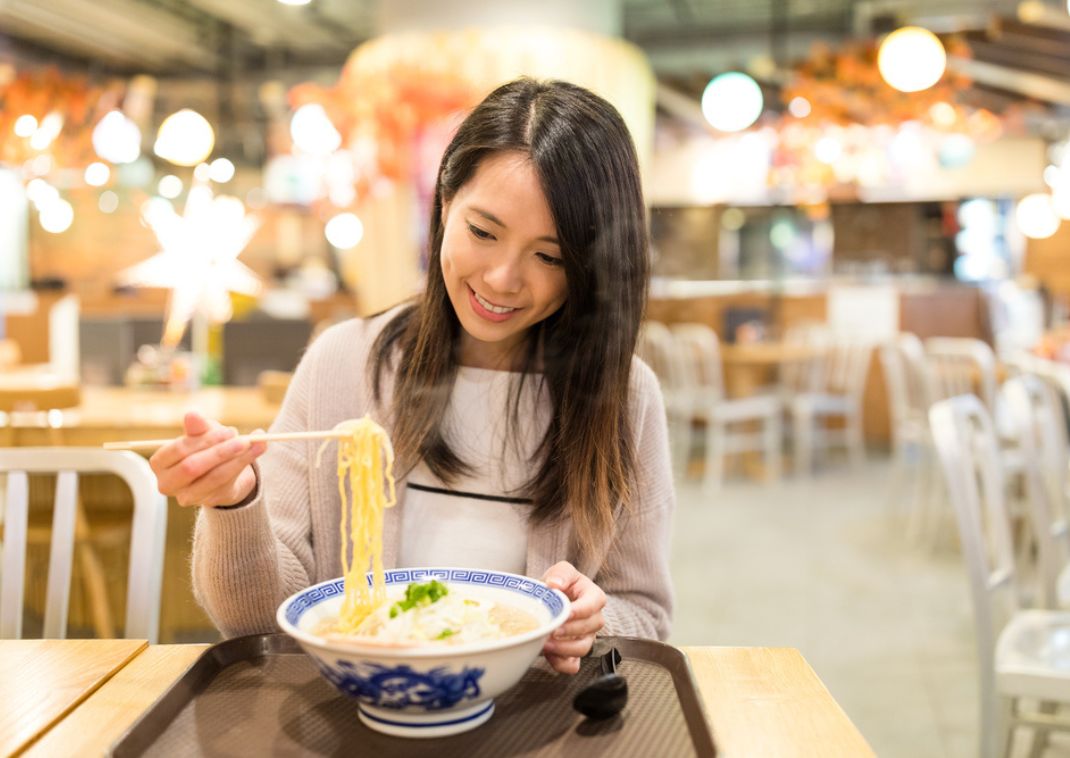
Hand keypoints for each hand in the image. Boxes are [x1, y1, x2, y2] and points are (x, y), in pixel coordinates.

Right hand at [149, 411, 265, 507]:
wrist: (223, 471)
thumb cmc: (206, 447)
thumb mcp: (202, 434)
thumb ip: (197, 427)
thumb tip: (191, 415)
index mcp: (159, 463)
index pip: (179, 450)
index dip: (204, 440)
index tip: (229, 431)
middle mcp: (167, 483)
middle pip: (193, 467)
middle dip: (220, 451)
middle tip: (243, 439)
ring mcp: (187, 496)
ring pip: (215, 476)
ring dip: (239, 458)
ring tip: (256, 442)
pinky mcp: (208, 501)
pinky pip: (228, 483)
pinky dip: (245, 464)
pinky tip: (259, 449)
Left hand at [541, 561, 605, 674]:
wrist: (550, 599)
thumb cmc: (559, 585)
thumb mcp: (561, 571)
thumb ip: (561, 573)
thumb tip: (555, 583)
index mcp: (594, 597)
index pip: (593, 605)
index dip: (580, 611)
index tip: (565, 613)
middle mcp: (594, 619)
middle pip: (589, 629)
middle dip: (569, 631)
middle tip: (551, 629)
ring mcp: (586, 637)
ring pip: (583, 649)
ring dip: (563, 649)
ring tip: (545, 643)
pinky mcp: (575, 652)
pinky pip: (573, 665)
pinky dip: (561, 663)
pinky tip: (549, 655)